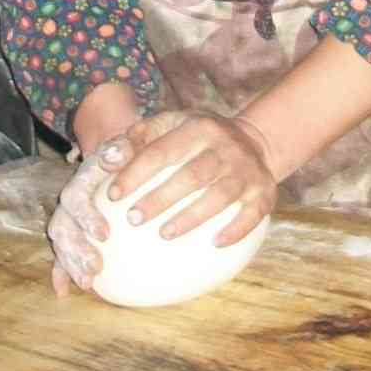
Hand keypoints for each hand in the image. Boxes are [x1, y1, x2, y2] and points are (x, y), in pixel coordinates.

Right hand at [46, 134, 128, 297]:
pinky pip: (60, 255)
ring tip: (89, 283)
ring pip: (61, 244)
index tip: (105, 235)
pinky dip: (61, 273)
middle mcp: (68, 201)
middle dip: (77, 249)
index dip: (87, 217)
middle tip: (97, 266)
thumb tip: (119, 153)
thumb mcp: (123, 147)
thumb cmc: (124, 156)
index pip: (76, 198)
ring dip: (72, 264)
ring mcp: (66, 219)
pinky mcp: (69, 234)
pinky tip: (64, 292)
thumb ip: (120, 148)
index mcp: (80, 181)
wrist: (110, 157)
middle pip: (63, 226)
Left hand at [103, 109, 279, 247]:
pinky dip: (235, 230)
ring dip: (192, 217)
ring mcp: (248, 170)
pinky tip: (214, 244)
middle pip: (192, 175)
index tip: (113, 195)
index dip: (137, 171)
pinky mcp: (265, 192)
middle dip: (161, 198)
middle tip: (133, 219)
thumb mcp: (171, 126)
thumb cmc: (197, 138)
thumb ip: (138, 139)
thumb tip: (106, 161)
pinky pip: (252, 214)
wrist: (255, 141)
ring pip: (220, 196)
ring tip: (164, 235)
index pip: (163, 150)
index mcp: (199, 127)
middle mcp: (226, 146)